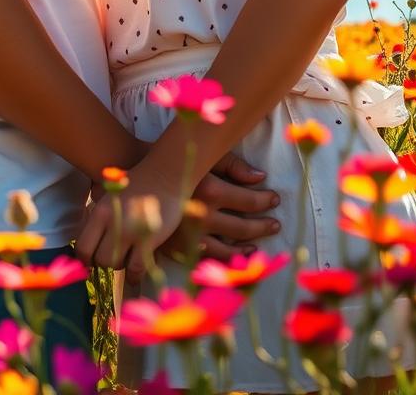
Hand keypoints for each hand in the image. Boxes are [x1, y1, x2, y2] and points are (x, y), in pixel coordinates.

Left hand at [74, 159, 185, 281]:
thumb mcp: (110, 195)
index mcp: (101, 211)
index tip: (91, 262)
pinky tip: (135, 274)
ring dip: (121, 265)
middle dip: (105, 262)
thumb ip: (99, 217)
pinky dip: (134, 275)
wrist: (166, 174)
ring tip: (127, 257)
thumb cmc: (138, 183)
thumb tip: (90, 242)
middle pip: (99, 259)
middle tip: (113, 256)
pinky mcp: (149, 240)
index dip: (85, 259)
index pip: (83, 247)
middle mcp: (113, 223)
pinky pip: (136, 268)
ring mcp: (131, 232)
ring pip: (116, 265)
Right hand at [161, 150, 280, 262]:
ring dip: (246, 247)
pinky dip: (224, 258)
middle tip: (275, 225)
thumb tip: (260, 178)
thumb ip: (234, 165)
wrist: (140, 180)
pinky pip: (207, 258)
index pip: (249, 201)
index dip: (266, 200)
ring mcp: (189, 236)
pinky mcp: (177, 248)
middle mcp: (202, 216)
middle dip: (263, 226)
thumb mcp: (206, 157)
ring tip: (257, 243)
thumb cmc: (177, 163)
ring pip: (228, 250)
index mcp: (211, 190)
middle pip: (243, 228)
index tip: (275, 199)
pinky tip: (232, 254)